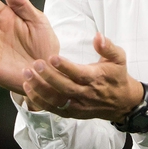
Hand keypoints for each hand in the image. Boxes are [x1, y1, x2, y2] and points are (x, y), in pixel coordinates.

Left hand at [21, 32, 144, 120]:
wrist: (121, 102)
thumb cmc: (117, 76)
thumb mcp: (118, 58)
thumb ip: (107, 47)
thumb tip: (98, 36)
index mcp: (96, 78)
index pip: (79, 74)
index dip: (66, 67)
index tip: (52, 57)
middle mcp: (86, 94)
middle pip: (65, 87)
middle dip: (49, 77)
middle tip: (35, 64)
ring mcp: (77, 105)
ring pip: (56, 100)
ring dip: (40, 89)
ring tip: (27, 75)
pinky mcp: (71, 112)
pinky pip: (53, 109)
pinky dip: (39, 100)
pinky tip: (28, 88)